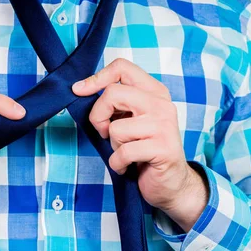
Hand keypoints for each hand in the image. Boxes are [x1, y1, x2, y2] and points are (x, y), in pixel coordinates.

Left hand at [72, 58, 208, 230]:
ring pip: (116, 128)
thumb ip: (116, 103)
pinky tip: (127, 166)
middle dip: (98, 116)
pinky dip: (118, 163)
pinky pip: (123, 152)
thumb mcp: (130, 119)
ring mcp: (164, 125)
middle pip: (112, 93)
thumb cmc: (144, 150)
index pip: (122, 67)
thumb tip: (81, 89)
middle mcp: (161, 104)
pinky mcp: (162, 148)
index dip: (96, 78)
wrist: (170, 183)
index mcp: (154, 91)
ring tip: (126, 151)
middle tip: (104, 132)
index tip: (80, 91)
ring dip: (113, 145)